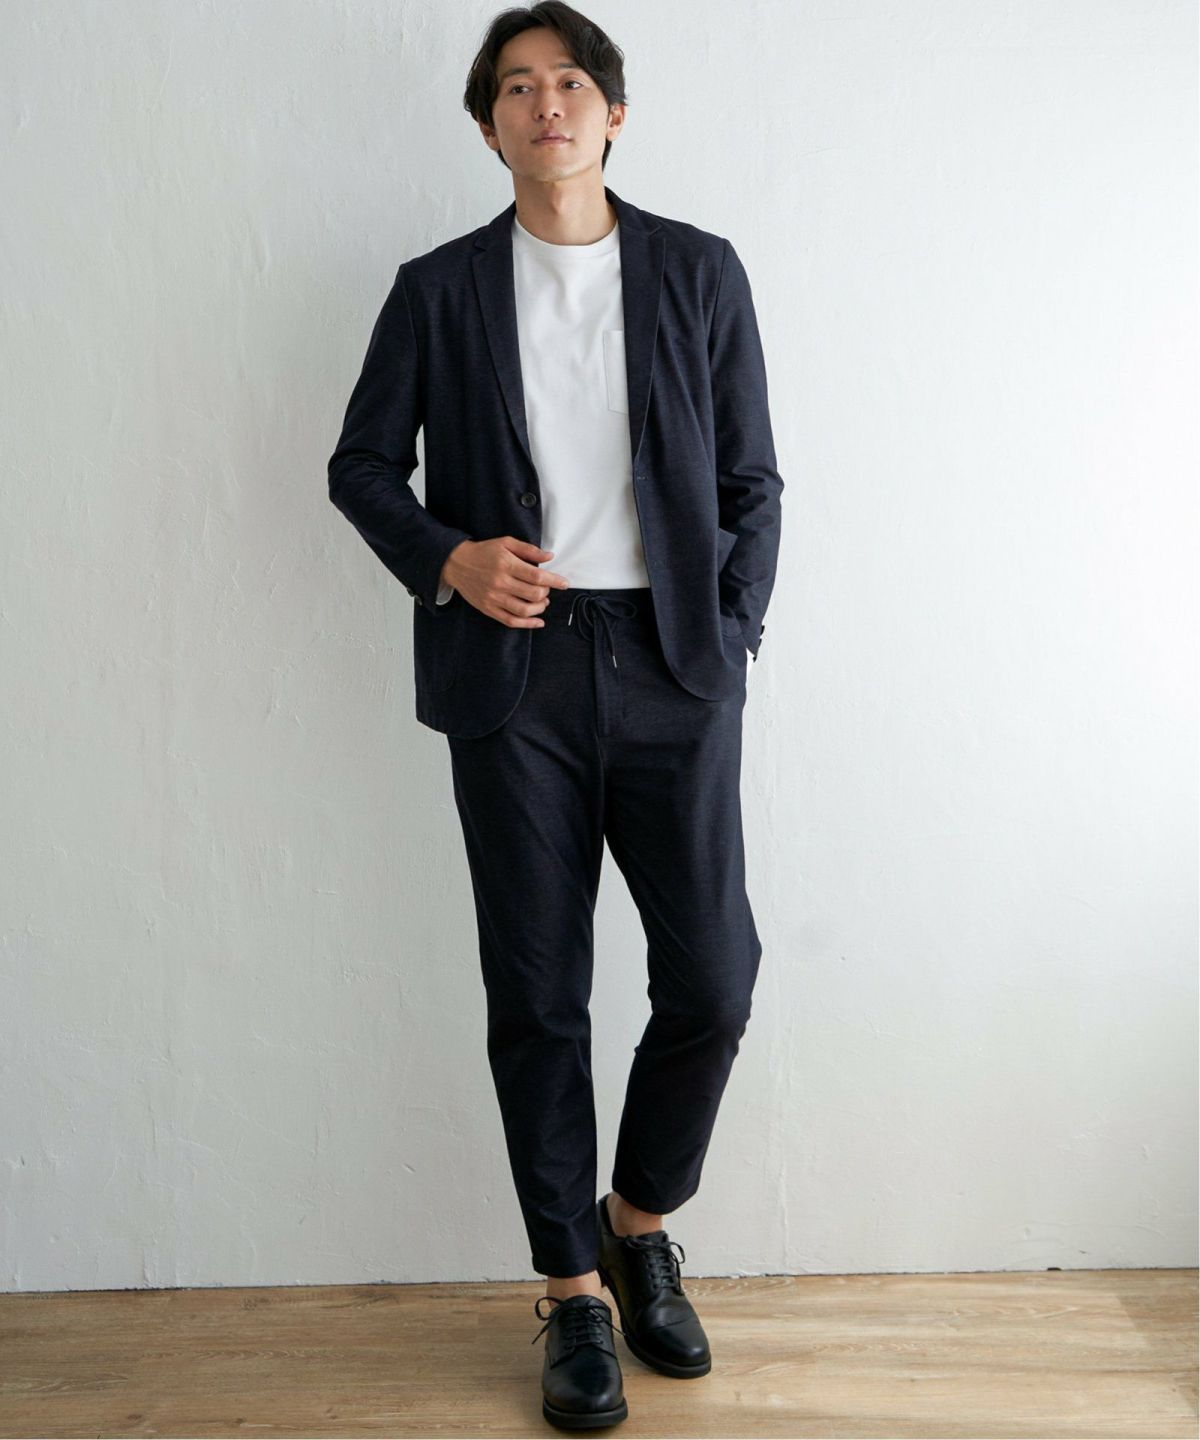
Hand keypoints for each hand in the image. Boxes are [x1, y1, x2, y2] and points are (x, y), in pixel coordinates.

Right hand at [441, 537, 568, 626]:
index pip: (537, 576)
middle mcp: (500, 583)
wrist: (456, 563)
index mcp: (506, 564)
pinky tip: (538, 621)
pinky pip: (510, 621)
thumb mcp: (506, 543)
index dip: (554, 581)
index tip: (564, 583)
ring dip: (539, 608)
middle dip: (546, 593)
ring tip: (542, 602)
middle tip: (547, 590)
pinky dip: (527, 624)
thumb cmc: (484, 552)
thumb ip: (529, 550)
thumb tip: (549, 556)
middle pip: (533, 594)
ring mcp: (494, 598)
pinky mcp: (488, 609)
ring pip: (524, 610)